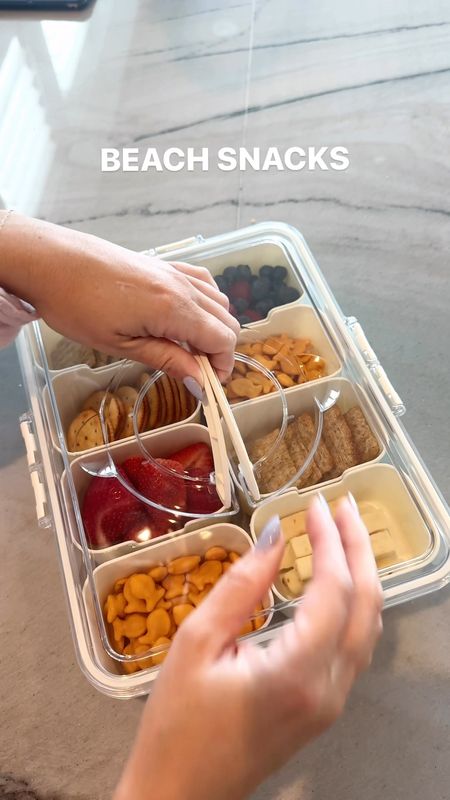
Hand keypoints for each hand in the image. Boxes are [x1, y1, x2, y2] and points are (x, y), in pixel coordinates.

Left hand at [0, 213, 239, 385]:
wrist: (53, 262)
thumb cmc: (77, 306)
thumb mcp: (121, 345)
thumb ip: (167, 360)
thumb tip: (199, 382)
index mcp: (173, 309)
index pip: (222, 340)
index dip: (222, 366)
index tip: (207, 385)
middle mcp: (182, 287)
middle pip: (226, 321)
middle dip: (219, 350)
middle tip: (195, 370)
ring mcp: (175, 272)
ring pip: (218, 302)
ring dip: (213, 327)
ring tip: (187, 347)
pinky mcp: (165, 264)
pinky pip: (203, 282)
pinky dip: (206, 303)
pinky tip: (185, 316)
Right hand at [114, 496, 382, 799]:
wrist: (180, 795)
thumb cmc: (176, 722)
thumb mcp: (196, 643)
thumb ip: (240, 586)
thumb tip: (274, 533)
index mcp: (298, 671)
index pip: (334, 590)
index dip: (329, 541)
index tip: (313, 504)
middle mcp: (329, 688)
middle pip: (366, 605)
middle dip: (359, 549)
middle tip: (344, 506)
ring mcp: (332, 702)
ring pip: (368, 628)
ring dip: (362, 574)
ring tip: (345, 533)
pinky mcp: (324, 708)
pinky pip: (355, 647)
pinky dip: (354, 604)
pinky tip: (337, 581)